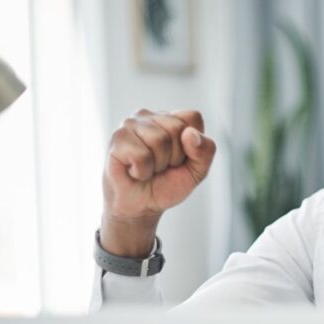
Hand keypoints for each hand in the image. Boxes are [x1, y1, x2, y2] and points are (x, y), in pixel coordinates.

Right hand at [100, 108, 215, 256]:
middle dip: (174, 157)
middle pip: (177, 129)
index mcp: (171, 119)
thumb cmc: (167, 185)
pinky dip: (142, 171)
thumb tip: (190, 134)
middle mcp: (150, 116)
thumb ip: (205, 151)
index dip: (193, 145)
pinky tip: (135, 171)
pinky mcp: (117, 138)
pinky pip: (141, 155)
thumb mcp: (197, 171)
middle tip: (162, 167)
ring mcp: (131, 124)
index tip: (180, 158)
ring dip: (158, 165)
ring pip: (159, 140)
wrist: (141, 207)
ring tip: (148, 169)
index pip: (193, 117)